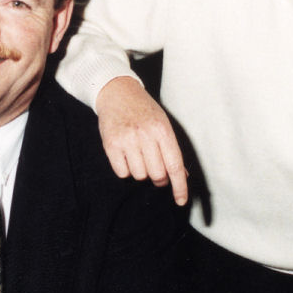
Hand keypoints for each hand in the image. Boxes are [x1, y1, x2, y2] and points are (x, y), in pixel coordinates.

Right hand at [95, 76, 188, 204]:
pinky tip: (125, 155)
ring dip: (140, 171)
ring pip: (139, 175)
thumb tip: (182, 177)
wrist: (117, 92)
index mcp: (163, 130)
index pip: (174, 165)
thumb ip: (171, 149)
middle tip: (155, 169)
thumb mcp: (162, 123)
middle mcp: (145, 135)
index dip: (179, 186)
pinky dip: (125, 169)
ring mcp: (127, 139)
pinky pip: (122, 173)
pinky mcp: (111, 144)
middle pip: (157, 175)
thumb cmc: (143, 110)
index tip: (181, 201)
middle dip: (158, 178)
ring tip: (137, 154)